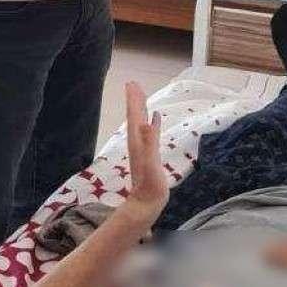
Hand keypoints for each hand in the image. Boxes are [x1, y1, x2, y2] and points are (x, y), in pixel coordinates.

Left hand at [120, 81, 166, 221]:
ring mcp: (142, 148)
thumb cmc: (150, 186)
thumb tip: (148, 122)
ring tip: (141, 95)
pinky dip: (151, 123)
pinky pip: (149, 133)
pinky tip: (154, 119)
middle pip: (134, 116)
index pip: (134, 116)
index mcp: (138, 141)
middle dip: (134, 100)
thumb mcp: (151, 163)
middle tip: (133, 83)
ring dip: (140, 108)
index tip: (132, 84)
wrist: (146, 203)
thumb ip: (150, 143)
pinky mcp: (149, 154)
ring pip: (140, 123)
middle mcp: (138, 142)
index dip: (134, 100)